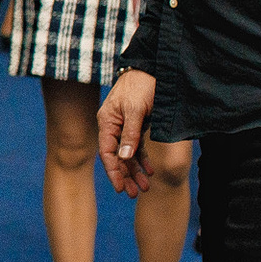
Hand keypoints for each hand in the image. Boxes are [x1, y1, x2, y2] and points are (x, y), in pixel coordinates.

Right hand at [98, 68, 156, 196]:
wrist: (153, 68)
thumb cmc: (142, 86)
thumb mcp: (136, 110)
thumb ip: (130, 134)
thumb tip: (124, 157)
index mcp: (107, 121)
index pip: (107, 152)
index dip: (114, 171)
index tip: (121, 188)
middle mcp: (113, 125)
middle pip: (117, 156)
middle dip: (126, 175)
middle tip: (135, 194)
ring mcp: (124, 125)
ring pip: (128, 153)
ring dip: (136, 170)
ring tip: (145, 187)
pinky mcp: (136, 123)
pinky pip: (137, 146)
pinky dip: (142, 158)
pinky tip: (149, 170)